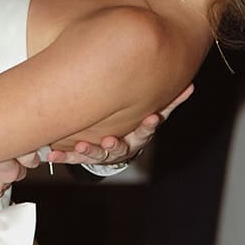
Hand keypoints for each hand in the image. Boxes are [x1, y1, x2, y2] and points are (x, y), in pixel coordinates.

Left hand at [45, 90, 190, 166]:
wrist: (117, 144)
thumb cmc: (135, 124)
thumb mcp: (155, 112)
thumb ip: (171, 101)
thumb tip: (191, 86)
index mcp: (138, 134)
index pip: (146, 130)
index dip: (149, 125)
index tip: (152, 119)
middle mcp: (122, 146)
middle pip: (120, 147)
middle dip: (114, 145)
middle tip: (109, 141)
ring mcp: (103, 153)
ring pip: (96, 155)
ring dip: (88, 151)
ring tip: (80, 145)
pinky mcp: (85, 156)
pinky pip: (74, 157)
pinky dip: (63, 155)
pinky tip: (52, 154)